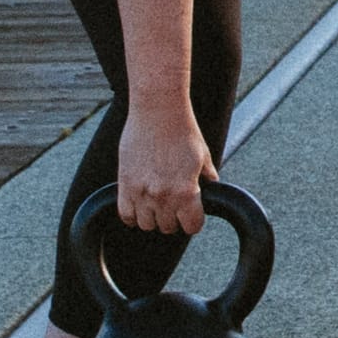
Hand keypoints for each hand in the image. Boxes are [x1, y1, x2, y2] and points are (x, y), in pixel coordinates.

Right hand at [115, 110, 212, 235]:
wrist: (158, 110)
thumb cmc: (183, 130)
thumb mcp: (203, 155)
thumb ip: (207, 175)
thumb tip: (212, 185)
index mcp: (187, 192)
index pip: (191, 226)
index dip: (193, 221)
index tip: (191, 215)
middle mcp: (163, 196)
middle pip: (168, 227)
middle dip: (173, 219)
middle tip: (174, 206)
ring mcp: (142, 192)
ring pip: (146, 224)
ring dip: (152, 217)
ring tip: (156, 204)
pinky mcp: (125, 184)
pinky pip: (125, 214)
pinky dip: (132, 215)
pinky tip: (138, 206)